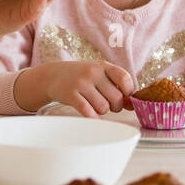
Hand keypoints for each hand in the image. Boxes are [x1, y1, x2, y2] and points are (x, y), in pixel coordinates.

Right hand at [18, 61, 136, 117]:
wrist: (53, 76)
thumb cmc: (81, 77)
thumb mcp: (98, 73)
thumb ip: (115, 85)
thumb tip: (132, 104)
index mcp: (103, 66)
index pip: (125, 79)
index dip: (128, 93)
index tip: (123, 98)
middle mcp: (93, 72)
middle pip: (116, 98)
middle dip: (115, 106)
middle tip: (107, 105)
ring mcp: (81, 83)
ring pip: (103, 108)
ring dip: (101, 112)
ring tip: (94, 106)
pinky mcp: (71, 95)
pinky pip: (88, 112)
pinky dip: (93, 118)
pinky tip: (91, 116)